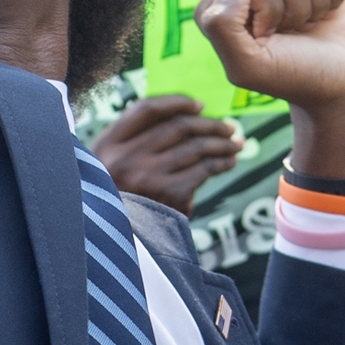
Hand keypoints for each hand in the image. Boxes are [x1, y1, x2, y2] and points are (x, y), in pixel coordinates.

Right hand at [87, 93, 246, 212]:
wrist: (114, 241)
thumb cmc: (117, 198)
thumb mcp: (108, 164)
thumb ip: (133, 140)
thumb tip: (184, 118)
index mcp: (108, 143)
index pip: (147, 109)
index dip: (177, 102)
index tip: (199, 105)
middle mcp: (127, 157)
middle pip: (177, 127)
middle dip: (209, 124)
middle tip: (229, 127)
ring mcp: (148, 176)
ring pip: (195, 148)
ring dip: (221, 143)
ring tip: (235, 144)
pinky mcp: (169, 195)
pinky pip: (203, 170)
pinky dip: (221, 163)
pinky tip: (229, 162)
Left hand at [193, 0, 344, 174]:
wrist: (343, 87)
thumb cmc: (295, 78)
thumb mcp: (249, 67)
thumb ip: (223, 28)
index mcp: (216, 6)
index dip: (271, 8)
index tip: (271, 38)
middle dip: (295, 4)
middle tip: (292, 33)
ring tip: (307, 24)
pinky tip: (324, 12)